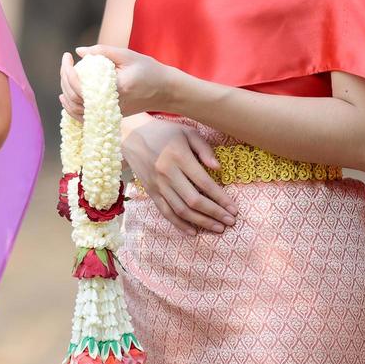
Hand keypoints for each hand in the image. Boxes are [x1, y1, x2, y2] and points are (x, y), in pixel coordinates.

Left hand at [58, 44, 179, 117]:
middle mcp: (110, 105)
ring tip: (64, 76)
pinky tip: (66, 96)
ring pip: (77, 111)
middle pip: (75, 99)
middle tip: (65, 63)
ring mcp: (109, 114)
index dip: (68, 72)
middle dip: (64, 79)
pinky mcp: (110, 117)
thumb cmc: (149, 70)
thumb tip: (78, 51)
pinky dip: (72, 108)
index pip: (81, 87)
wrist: (165, 91)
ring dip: (65, 94)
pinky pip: (85, 118)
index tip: (67, 56)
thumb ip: (102, 51)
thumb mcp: (128, 55)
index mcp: (115, 88)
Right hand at [123, 118, 237, 235]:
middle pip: (193, 200)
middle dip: (214, 214)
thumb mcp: (187, 131)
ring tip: (217, 228)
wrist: (131, 134)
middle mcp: (167, 173)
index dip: (221, 198)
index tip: (233, 208)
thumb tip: (218, 168)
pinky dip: (179, 224)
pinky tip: (192, 232)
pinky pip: (165, 212)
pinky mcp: (150, 191)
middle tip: (230, 222)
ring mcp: (157, 184)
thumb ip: (204, 148)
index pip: (204, 183)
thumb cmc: (164, 131)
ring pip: (180, 210)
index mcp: (179, 157)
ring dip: (201, 222)